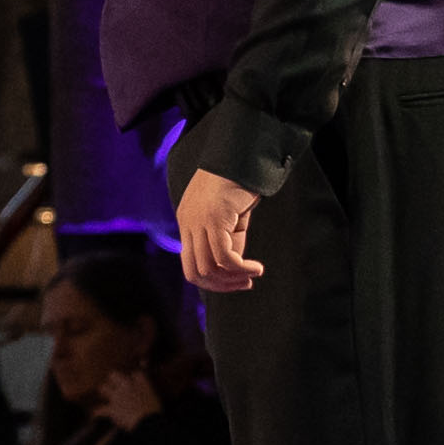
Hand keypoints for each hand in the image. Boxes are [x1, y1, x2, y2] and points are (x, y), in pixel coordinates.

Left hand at [91, 366, 161, 432]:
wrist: (149, 422)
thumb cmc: (155, 413)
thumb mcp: (155, 400)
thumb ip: (148, 393)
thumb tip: (147, 395)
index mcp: (141, 383)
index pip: (135, 374)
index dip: (133, 377)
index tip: (132, 380)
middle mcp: (127, 386)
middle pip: (114, 374)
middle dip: (113, 379)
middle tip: (114, 385)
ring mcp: (117, 396)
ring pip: (103, 387)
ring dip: (104, 392)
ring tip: (104, 394)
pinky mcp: (111, 408)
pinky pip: (100, 409)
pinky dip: (97, 412)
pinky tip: (95, 415)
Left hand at [173, 163, 261, 291]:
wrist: (241, 159)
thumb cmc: (237, 186)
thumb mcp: (228, 219)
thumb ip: (226, 241)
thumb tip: (232, 268)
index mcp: (187, 223)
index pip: (189, 266)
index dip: (212, 282)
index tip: (236, 282)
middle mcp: (187, 223)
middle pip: (195, 272)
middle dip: (221, 285)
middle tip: (246, 283)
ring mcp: (197, 221)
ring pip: (209, 267)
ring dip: (234, 278)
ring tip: (254, 274)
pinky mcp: (213, 219)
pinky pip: (224, 256)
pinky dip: (241, 268)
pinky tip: (257, 268)